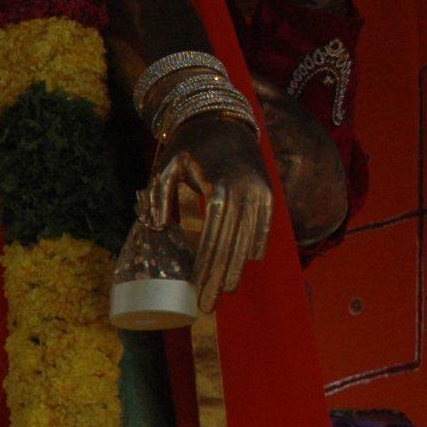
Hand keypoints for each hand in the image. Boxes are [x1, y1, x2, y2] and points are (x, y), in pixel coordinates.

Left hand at [147, 111, 276, 313]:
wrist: (222, 121)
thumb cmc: (189, 148)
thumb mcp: (167, 166)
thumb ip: (159, 195)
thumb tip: (156, 226)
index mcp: (220, 186)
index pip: (214, 233)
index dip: (207, 262)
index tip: (198, 286)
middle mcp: (246, 191)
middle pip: (233, 243)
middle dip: (220, 277)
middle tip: (209, 305)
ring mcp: (261, 192)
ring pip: (250, 239)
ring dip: (237, 268)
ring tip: (225, 292)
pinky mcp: (269, 193)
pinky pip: (264, 227)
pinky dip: (255, 247)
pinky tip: (245, 266)